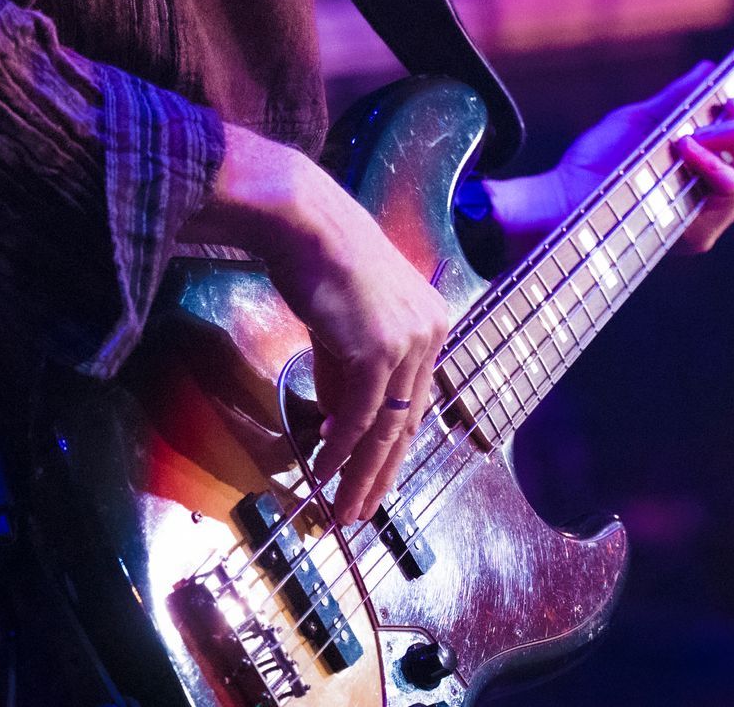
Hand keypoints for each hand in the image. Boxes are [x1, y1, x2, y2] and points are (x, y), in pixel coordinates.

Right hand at [191, 126, 450, 523]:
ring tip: (342, 510)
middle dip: (381, 474)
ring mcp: (407, 341)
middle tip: (359, 513)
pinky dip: (341, 448)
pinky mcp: (378, 350)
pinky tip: (324, 469)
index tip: (371, 479)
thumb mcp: (344, 322)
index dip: (391, 446)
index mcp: (430, 324)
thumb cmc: (318, 262)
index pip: (414, 400)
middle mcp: (430, 333)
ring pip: (386, 427)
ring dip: (361, 474)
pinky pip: (359, 415)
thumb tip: (337, 422)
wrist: (303, 221)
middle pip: (406, 421)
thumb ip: (347, 372)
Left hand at [488, 60, 733, 262]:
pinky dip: (715, 158)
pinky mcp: (697, 234)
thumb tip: (711, 70)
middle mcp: (722, 204)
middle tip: (727, 107)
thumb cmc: (595, 163)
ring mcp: (713, 221)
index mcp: (716, 179)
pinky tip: (684, 146)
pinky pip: (733, 190)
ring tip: (695, 130)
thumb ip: (679, 100)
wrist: (560, 198)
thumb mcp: (640, 121)